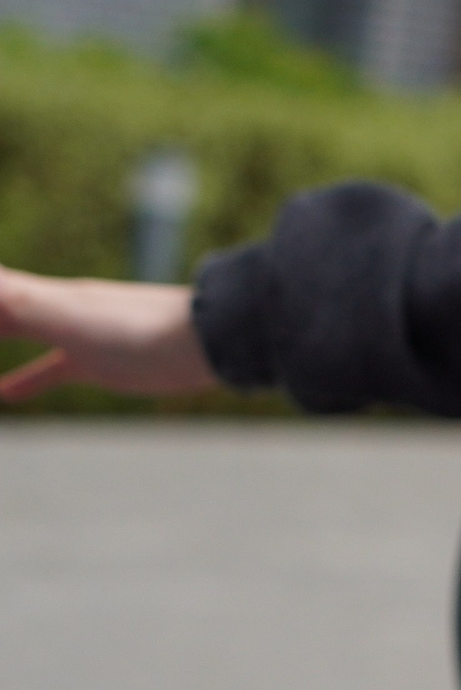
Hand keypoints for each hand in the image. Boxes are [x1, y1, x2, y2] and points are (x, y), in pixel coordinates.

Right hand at [0, 265, 217, 401]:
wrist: (211, 342)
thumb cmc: (138, 329)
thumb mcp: (67, 316)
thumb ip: (17, 303)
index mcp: (47, 296)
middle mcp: (61, 308)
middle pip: (7, 307)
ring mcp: (82, 335)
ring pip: (23, 331)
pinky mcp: (102, 364)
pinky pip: (51, 370)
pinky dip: (25, 380)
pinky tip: (5, 393)